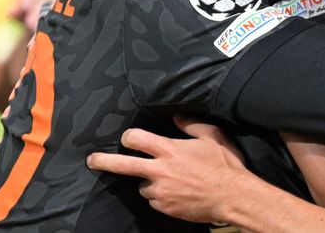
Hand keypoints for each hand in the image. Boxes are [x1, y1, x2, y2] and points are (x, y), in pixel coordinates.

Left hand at [87, 117, 246, 223]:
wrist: (233, 196)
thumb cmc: (224, 165)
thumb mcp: (212, 136)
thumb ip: (191, 124)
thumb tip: (177, 117)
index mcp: (169, 150)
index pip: (136, 139)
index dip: (129, 136)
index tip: (128, 138)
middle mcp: (160, 170)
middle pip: (123, 165)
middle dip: (104, 161)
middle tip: (92, 160)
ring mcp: (160, 191)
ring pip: (143, 185)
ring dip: (151, 182)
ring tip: (171, 181)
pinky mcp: (164, 207)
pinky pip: (155, 200)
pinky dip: (161, 196)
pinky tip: (178, 193)